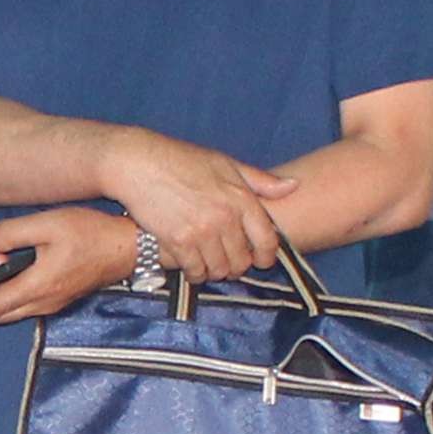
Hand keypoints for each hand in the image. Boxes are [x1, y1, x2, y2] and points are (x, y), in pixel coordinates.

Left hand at [0, 208, 141, 325]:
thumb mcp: (47, 225)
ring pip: (9, 304)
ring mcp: (52, 301)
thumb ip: (11, 233)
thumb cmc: (92, 234)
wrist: (131, 246)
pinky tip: (10, 260)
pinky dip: (8, 284)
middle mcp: (42, 302)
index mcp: (36, 288)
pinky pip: (23, 299)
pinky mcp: (59, 295)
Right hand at [94, 129, 295, 283]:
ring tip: (208, 263)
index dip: (266, 256)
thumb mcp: (225, 163)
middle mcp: (224, 217)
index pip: (267, 240)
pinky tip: (191, 265)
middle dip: (236, 266)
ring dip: (215, 271)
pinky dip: (195, 273)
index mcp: (241, 197)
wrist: (138, 163)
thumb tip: (294, 186)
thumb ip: (260, 181)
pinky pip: (195, 271)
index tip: (259, 260)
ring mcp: (201, 231)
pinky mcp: (177, 242)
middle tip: (227, 262)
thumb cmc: (181, 160)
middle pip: (242, 261)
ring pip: (219, 270)